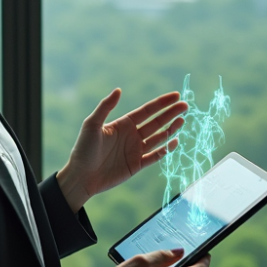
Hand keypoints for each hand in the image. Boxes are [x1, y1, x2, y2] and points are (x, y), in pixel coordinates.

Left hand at [56, 89, 187, 211]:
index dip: (162, 103)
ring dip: (171, 130)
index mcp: (123, 124)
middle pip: (156, 122)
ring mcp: (135, 150)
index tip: (176, 96)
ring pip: (158, 138)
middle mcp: (132, 135)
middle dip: (171, 114)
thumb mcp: (91, 125)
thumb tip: (118, 90)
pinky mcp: (137, 165)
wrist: (81, 176)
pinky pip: (155, 156)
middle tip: (186, 106)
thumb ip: (105, 107)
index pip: (147, 110)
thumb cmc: (83, 149)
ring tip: (183, 121)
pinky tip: (175, 141)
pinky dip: (165, 150)